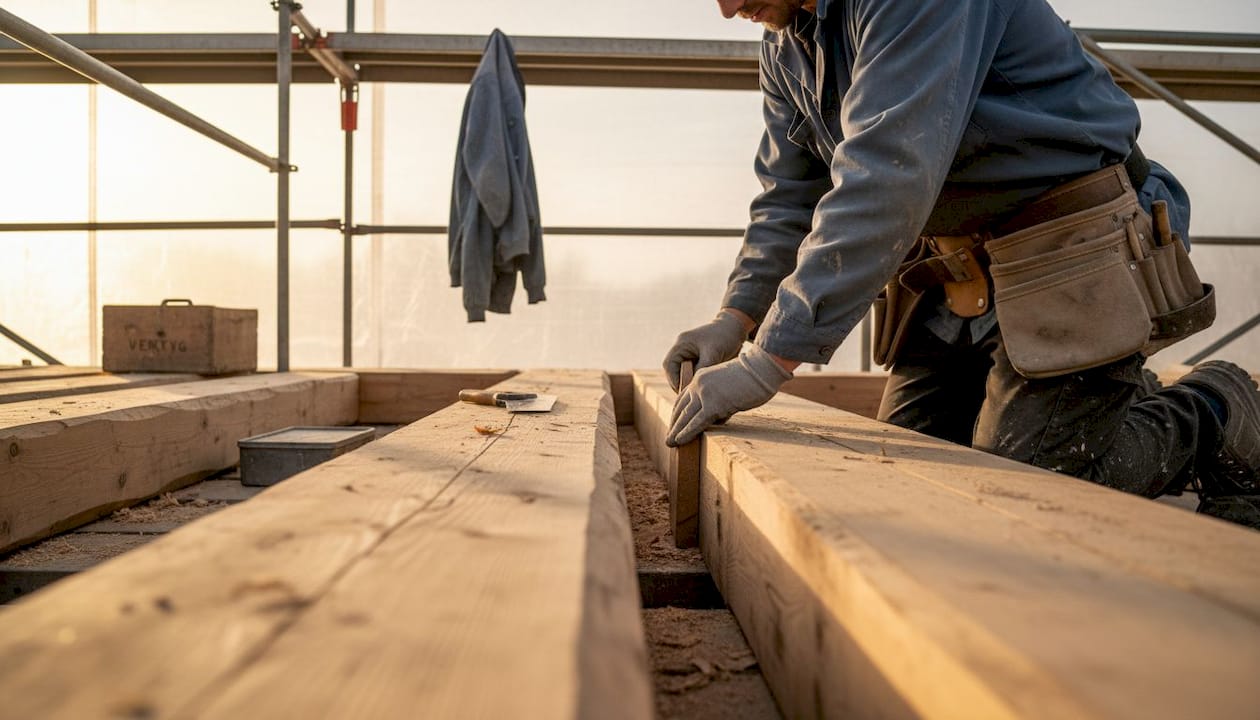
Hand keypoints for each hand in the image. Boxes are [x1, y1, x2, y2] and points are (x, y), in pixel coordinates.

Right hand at [662, 310, 752, 391]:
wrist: (736, 327)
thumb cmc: (724, 336)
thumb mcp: (713, 353)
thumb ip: (701, 368)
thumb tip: (693, 385)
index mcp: (682, 343)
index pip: (669, 365)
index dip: (673, 380)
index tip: (683, 391)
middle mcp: (682, 348)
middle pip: (673, 370)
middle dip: (680, 383)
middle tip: (689, 396)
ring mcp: (689, 353)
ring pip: (683, 373)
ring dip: (688, 382)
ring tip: (696, 393)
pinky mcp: (698, 358)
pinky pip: (692, 372)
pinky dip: (695, 379)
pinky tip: (703, 386)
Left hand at [666, 344, 792, 446]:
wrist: (761, 368)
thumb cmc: (753, 377)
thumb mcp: (729, 386)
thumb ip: (720, 399)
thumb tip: (718, 416)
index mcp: (701, 377)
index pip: (684, 396)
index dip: (678, 412)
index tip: (675, 423)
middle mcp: (699, 384)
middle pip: (681, 407)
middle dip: (675, 424)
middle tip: (668, 437)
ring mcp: (705, 394)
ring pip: (686, 416)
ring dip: (676, 431)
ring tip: (670, 443)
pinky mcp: (713, 404)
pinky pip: (697, 422)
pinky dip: (687, 433)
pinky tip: (679, 441)